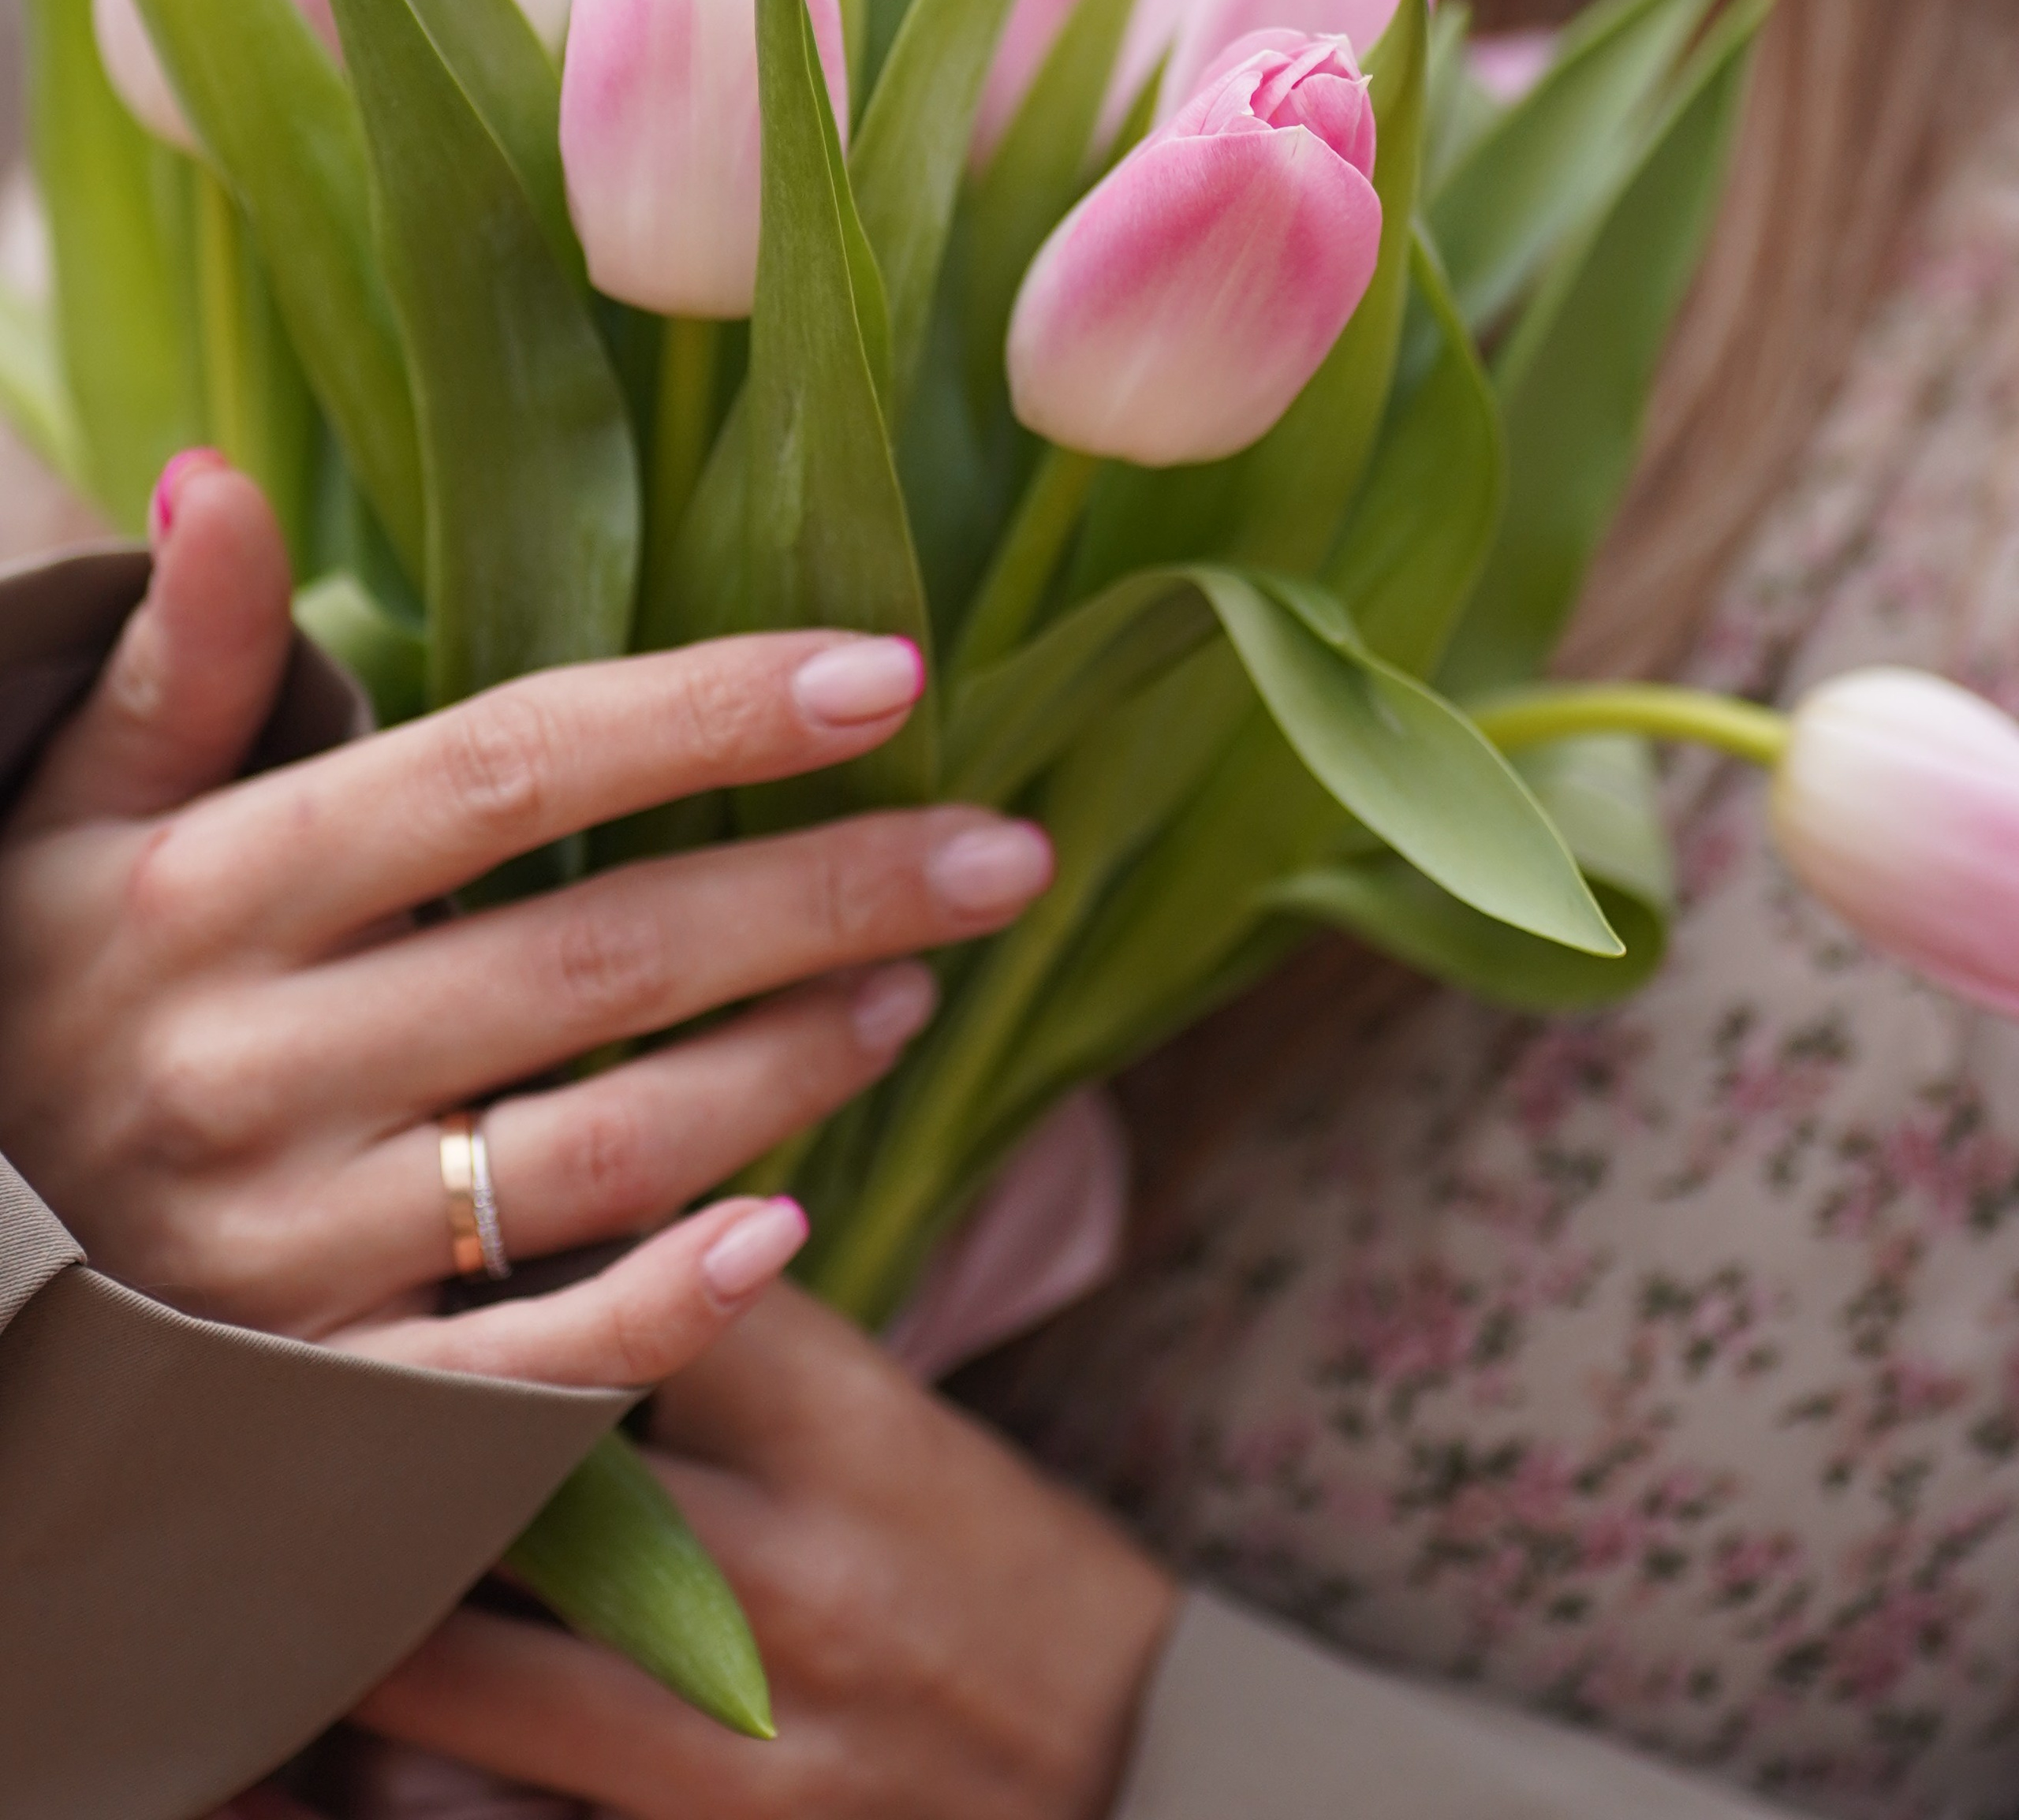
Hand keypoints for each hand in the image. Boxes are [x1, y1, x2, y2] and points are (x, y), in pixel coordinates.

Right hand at [0, 458, 1052, 1387]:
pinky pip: (520, 1373)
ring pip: (600, 1150)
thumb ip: (181, 661)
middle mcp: (257, 1066)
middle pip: (603, 955)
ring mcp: (287, 1248)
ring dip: (788, 1067)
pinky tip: (797, 1236)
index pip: (510, 768)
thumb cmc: (43, 983)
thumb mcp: (74, 807)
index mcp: (218, 891)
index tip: (884, 674)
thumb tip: (220, 481)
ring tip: (919, 992)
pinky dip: (666, 1311)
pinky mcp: (316, 1400)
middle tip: (1001, 855)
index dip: (705, 714)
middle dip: (827, 893)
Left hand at [358, 1283, 1179, 1819]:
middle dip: (393, 1453)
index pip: (632, 1312)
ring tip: (306, 1581)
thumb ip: (746, 1360)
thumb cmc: (1000, 1583)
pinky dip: (403, 1793)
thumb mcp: (904, 1434)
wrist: (1146, 1780)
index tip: (434, 1271)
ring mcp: (741, 1761)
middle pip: (513, 1485)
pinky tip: (350, 1756)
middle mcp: (789, 1588)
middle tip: (288, 1417)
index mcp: (853, 1442)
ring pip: (457, 1683)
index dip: (514, 1284)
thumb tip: (558, 1277)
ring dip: (367, 1629)